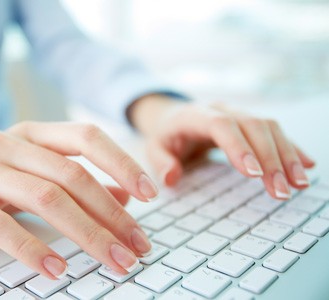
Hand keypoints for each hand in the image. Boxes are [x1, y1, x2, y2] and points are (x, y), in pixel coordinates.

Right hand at [0, 122, 157, 278]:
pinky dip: (32, 248)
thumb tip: (124, 199)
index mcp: (34, 134)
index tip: (150, 194)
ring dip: (86, 234)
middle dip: (112, 215)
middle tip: (137, 247)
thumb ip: (76, 180)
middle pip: (72, 176)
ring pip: (45, 198)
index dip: (121, 163)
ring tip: (112, 260)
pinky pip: (0, 225)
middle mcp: (10, 144)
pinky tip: (56, 268)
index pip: (87, 137)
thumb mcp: (34, 171)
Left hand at [129, 95, 314, 198]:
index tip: (254, 174)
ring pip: (270, 127)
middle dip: (270, 159)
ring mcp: (239, 113)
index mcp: (195, 114)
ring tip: (299, 184)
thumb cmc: (166, 135)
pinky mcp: (250, 123)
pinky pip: (275, 132)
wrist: (175, 117)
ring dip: (287, 155)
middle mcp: (222, 109)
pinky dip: (291, 149)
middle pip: (253, 126)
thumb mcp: (154, 147)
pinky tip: (307, 166)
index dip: (239, 147)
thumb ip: (160, 162)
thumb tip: (171, 178)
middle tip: (280, 190)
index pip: (221, 125)